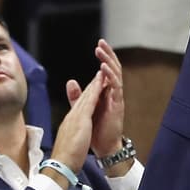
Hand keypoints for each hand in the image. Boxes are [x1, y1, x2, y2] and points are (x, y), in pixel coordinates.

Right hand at [49, 70, 106, 171]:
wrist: (61, 164)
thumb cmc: (65, 158)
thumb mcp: (68, 143)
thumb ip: (70, 136)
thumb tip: (71, 136)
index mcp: (69, 123)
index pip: (78, 106)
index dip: (85, 96)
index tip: (91, 88)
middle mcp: (71, 117)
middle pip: (82, 98)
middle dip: (90, 86)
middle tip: (97, 75)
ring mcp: (75, 117)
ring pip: (86, 97)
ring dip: (93, 84)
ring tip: (100, 74)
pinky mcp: (81, 119)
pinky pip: (90, 101)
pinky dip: (95, 91)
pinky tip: (100, 83)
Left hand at [89, 39, 125, 158]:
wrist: (103, 147)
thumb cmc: (96, 130)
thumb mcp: (83, 109)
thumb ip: (78, 95)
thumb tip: (71, 81)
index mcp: (105, 92)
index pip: (105, 70)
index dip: (103, 57)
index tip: (98, 45)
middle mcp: (112, 92)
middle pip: (112, 68)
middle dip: (107, 55)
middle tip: (101, 42)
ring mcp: (116, 98)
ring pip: (115, 74)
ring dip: (108, 61)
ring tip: (101, 51)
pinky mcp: (117, 104)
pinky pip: (116, 87)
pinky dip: (110, 76)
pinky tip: (104, 68)